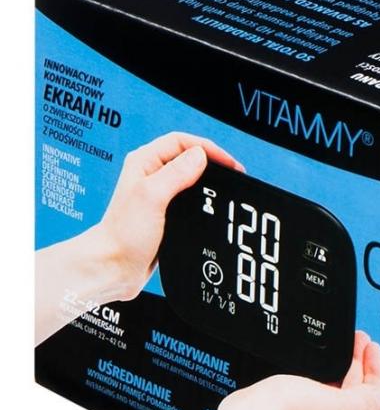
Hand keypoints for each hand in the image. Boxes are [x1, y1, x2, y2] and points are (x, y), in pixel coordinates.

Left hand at [97, 132, 243, 300]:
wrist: (115, 267)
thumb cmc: (124, 235)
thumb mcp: (152, 197)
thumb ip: (176, 174)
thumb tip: (201, 156)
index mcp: (143, 162)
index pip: (181, 142)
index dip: (208, 149)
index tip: (229, 164)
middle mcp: (150, 174)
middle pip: (188, 157)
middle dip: (213, 162)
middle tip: (234, 175)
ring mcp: (158, 193)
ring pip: (191, 177)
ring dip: (208, 181)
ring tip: (225, 188)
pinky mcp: (165, 212)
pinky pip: (190, 197)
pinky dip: (203, 198)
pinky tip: (211, 206)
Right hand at [177, 332, 379, 409]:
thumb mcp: (337, 404)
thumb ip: (366, 400)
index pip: (378, 404)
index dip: (378, 372)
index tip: (373, 350)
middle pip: (361, 400)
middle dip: (363, 368)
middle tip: (361, 343)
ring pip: (343, 397)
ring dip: (349, 370)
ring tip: (350, 347)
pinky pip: (325, 398)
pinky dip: (331, 378)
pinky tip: (330, 366)